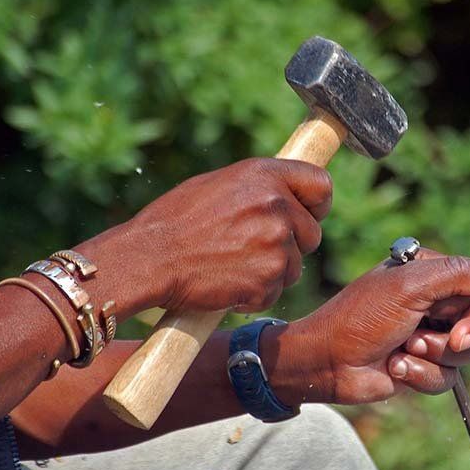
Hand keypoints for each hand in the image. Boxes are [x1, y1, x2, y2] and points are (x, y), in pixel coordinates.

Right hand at [115, 158, 331, 312]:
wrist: (148, 259)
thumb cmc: (174, 222)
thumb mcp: (220, 185)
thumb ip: (260, 189)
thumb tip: (289, 196)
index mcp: (264, 175)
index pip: (321, 185)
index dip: (317, 205)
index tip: (310, 216)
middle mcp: (277, 205)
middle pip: (312, 234)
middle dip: (291, 246)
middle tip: (254, 251)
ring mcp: (275, 243)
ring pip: (294, 267)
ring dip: (271, 273)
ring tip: (231, 266)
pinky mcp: (268, 279)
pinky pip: (275, 292)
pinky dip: (255, 295)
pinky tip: (226, 283)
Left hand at [263, 249, 469, 405]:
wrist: (327, 362)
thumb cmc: (361, 318)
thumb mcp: (408, 288)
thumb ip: (456, 275)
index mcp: (432, 274)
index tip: (463, 333)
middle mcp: (434, 302)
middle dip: (458, 342)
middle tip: (438, 344)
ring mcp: (429, 334)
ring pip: (466, 356)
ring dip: (434, 358)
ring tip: (404, 350)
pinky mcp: (422, 365)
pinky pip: (446, 378)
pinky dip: (421, 375)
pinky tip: (395, 367)